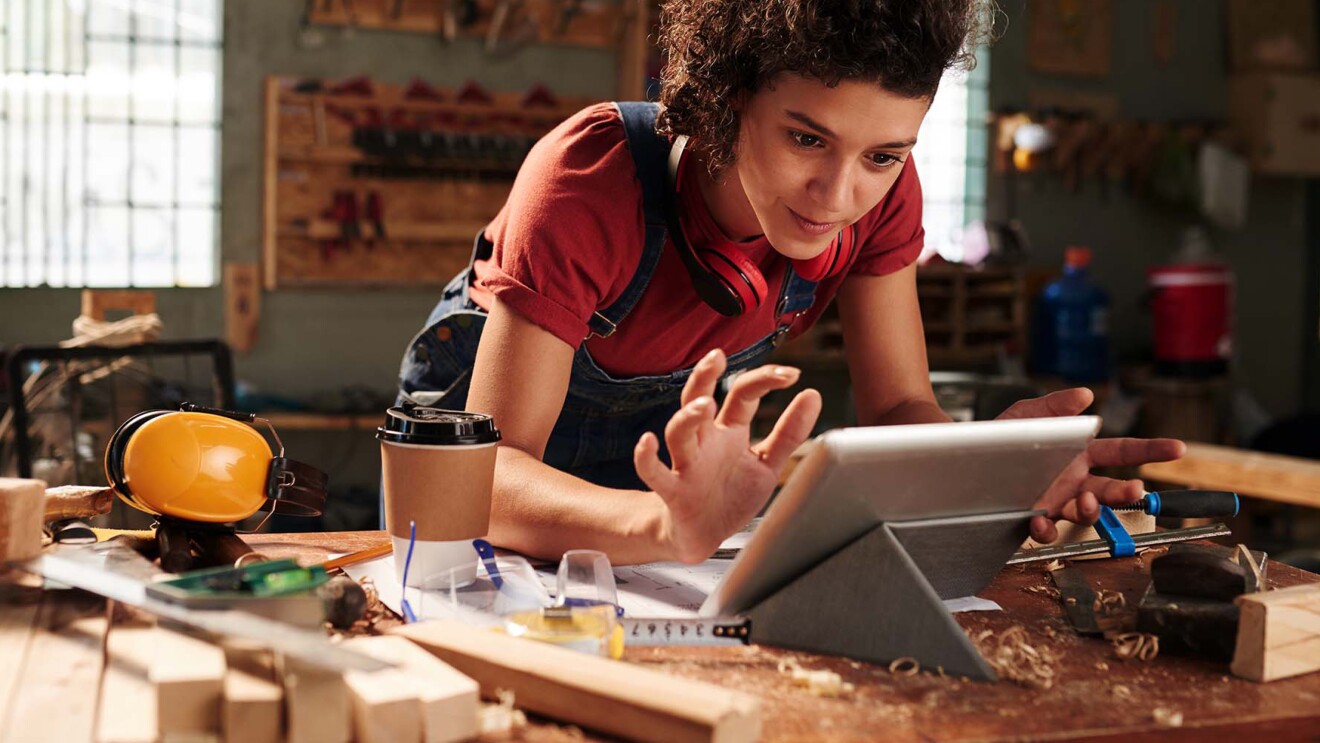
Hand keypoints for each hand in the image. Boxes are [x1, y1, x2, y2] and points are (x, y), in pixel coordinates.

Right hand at [633, 349, 821, 563]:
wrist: (705, 537)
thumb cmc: (731, 496)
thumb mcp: (768, 463)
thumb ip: (789, 432)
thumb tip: (812, 395)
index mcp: (729, 432)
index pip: (742, 395)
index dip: (764, 380)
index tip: (791, 374)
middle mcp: (705, 442)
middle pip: (697, 398)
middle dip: (704, 376)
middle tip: (717, 357)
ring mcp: (686, 464)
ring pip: (678, 432)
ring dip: (687, 416)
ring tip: (704, 405)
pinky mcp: (673, 491)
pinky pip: (653, 472)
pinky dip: (646, 457)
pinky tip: (648, 443)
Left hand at [997, 387, 1185, 542]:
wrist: (965, 459)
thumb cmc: (1002, 437)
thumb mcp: (1027, 414)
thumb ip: (1056, 405)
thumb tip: (1085, 394)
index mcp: (1079, 454)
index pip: (1122, 451)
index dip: (1150, 450)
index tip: (1177, 448)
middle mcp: (1073, 481)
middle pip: (1110, 489)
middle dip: (1126, 491)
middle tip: (1135, 489)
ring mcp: (1056, 502)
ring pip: (1085, 513)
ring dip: (1091, 510)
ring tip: (1086, 502)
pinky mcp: (1033, 517)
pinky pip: (1047, 529)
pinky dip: (1046, 528)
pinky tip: (1040, 519)